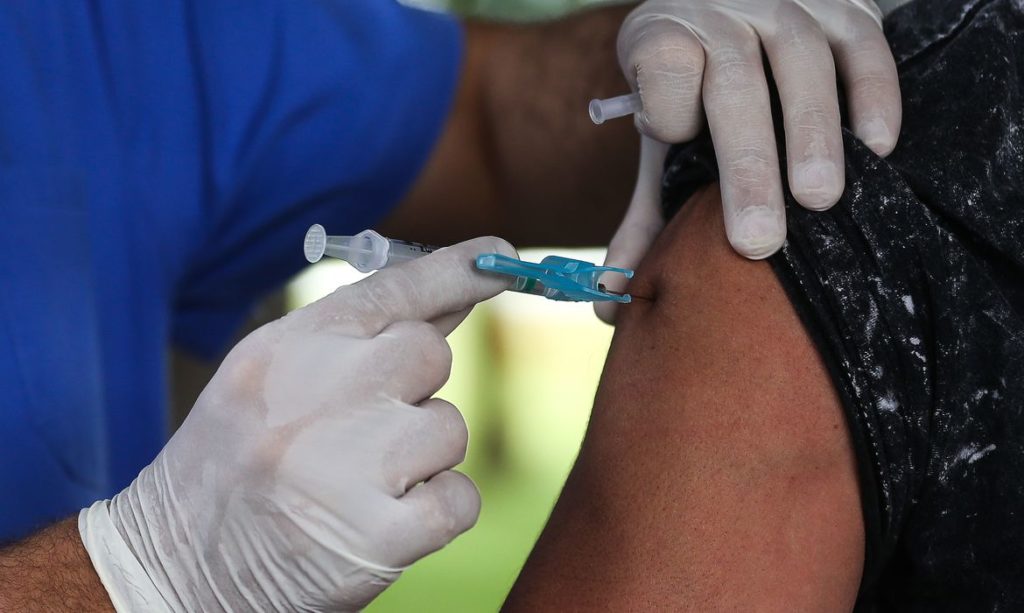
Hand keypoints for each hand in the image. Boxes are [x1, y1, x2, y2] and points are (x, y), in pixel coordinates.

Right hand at [79, 237, 515, 611]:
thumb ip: (356, 340)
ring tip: (360, 482)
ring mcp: (348, 466)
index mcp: (285, 351)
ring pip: (449, 428)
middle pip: (430, 354)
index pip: (389, 289)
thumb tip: (449, 302)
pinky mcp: (379, 536)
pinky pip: (460, 498)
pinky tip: (383, 522)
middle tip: (366, 427)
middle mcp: (316, 395)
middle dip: (414, 389)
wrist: (172, 569)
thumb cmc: (232, 465)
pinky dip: (436, 512)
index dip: (454, 270)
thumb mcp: (270, 383)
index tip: (499, 257)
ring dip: (422, 457)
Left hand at [597, 0, 900, 322]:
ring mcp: (787, 7)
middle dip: (746, 166)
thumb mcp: (663, 134)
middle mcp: (723, 17)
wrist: (732, 3)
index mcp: (665, 39)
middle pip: (733, 87)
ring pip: (801, 64)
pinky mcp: (848, 6)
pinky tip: (877, 146)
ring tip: (818, 201)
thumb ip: (645, 213)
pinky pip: (864, 46)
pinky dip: (874, 94)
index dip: (670, 109)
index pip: (664, 68)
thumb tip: (610, 306)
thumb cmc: (695, 89)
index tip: (679, 144)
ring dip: (812, 135)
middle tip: (757, 242)